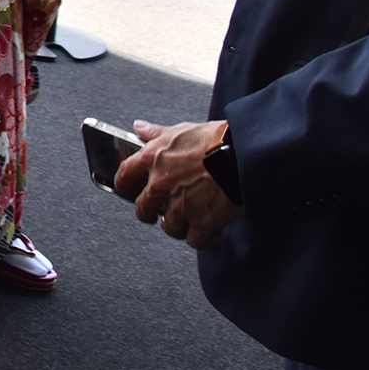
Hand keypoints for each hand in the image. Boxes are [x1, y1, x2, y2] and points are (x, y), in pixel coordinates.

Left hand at [115, 120, 243, 248]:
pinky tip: (212, 233)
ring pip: (170, 227)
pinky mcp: (202, 222)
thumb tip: (139, 127)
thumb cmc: (216, 139)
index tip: (128, 188)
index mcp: (153, 159)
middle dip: (149, 213)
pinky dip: (204, 240)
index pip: (125, 174)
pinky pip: (196, 241)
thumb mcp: (181, 130)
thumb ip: (157, 133)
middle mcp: (161, 184)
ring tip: (192, 221)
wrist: (244, 154)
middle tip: (158, 214)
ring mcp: (180, 205)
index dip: (125, 184)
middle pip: (143, 209)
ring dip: (180, 226)